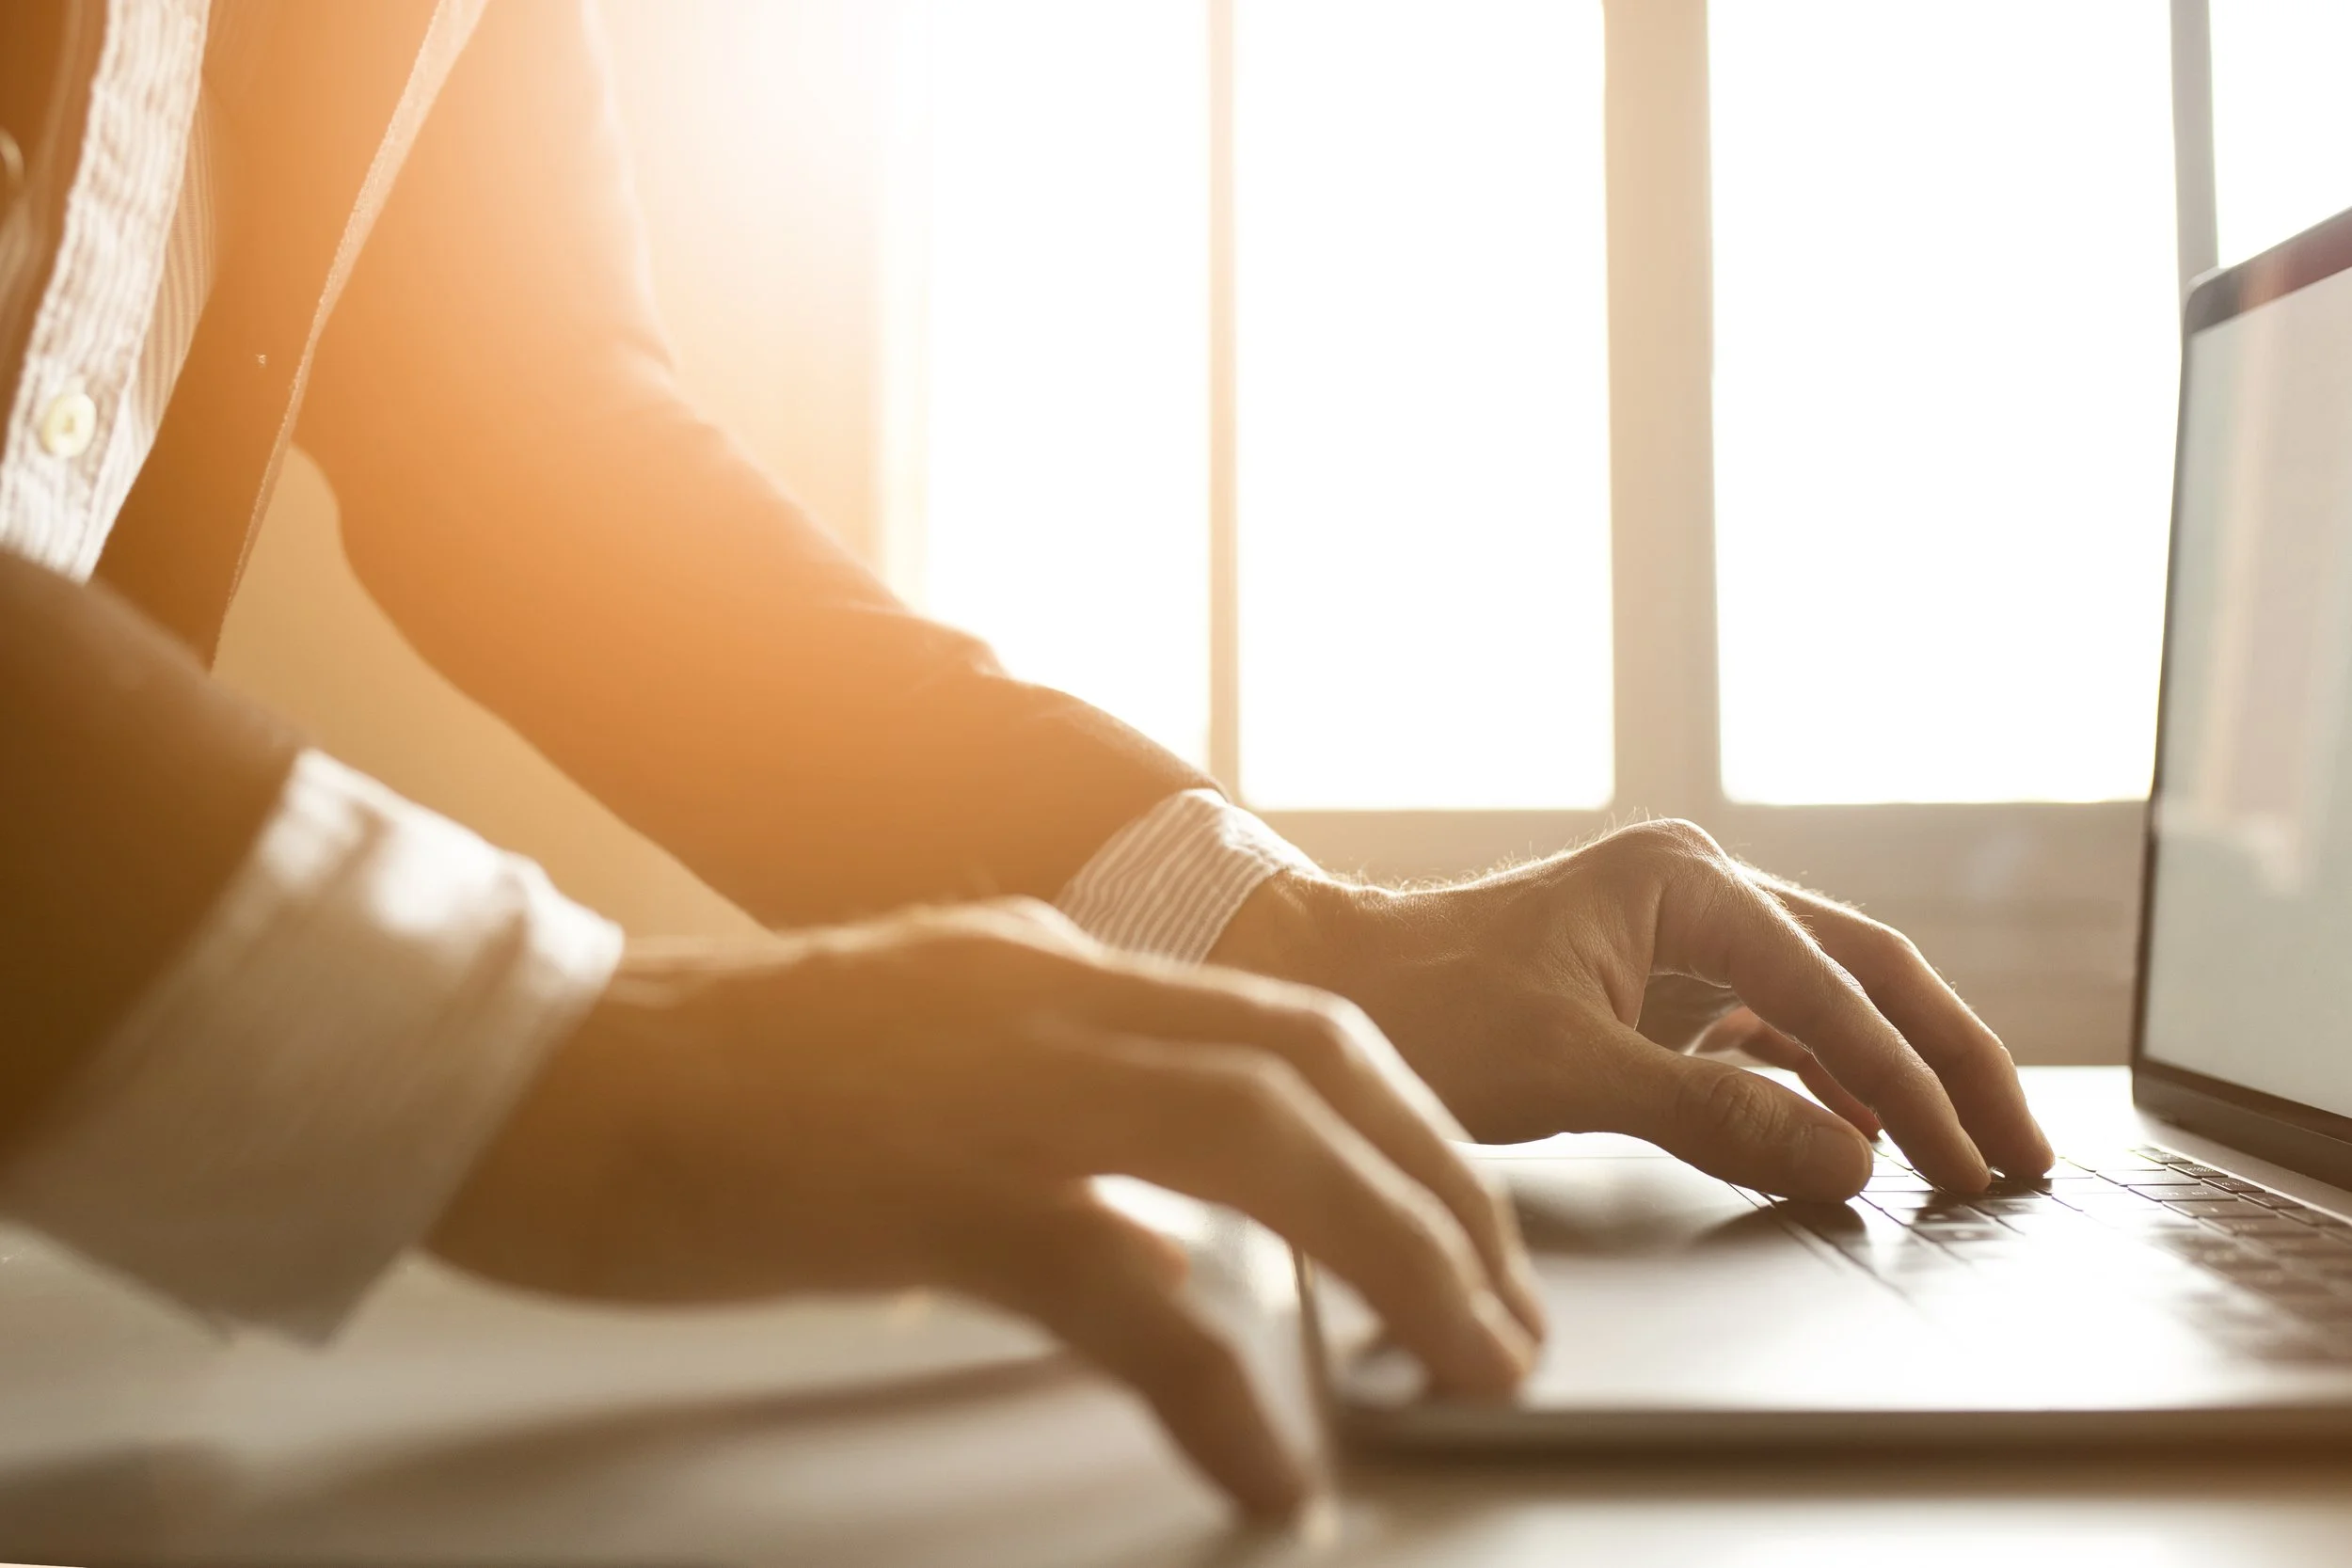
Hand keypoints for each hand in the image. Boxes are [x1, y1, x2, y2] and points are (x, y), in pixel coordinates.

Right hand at [429, 900, 1541, 1513]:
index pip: (1287, 1028)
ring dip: (1393, 1250)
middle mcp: (1046, 994)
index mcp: (1051, 970)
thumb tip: (1164, 1256)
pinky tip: (1271, 1466)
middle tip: (1507, 1319)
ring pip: (1256, 1137)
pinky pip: (1111, 1282)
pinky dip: (1216, 1377)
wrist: (528, 1072)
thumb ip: (1056, 1143)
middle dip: (1442, 1193)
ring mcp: (988, 1075)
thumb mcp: (921, 1084)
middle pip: (1315, 1067)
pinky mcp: (915, 1181)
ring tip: (1469, 1365)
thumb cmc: (708, 1092)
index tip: (1466, 1233)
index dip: (1405, 1133)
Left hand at [1212, 819, 2053, 1198]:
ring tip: (1957, 1156)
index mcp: (1685, 883)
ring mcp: (1683, 933)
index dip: (1911, 1084)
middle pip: (1864, 973)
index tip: (1965, 1164)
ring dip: (1888, 1077)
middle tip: (2018, 1154)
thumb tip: (1851, 1161)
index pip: (1835, 988)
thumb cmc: (1424, 1009)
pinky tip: (1846, 1133)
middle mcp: (1698, 890)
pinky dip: (1815, 1081)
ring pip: (1825, 1001)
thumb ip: (1716, 1116)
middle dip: (1944, 1065)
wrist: (1328, 985)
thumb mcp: (1571, 1071)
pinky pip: (1769, 1028)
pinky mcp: (1660, 981)